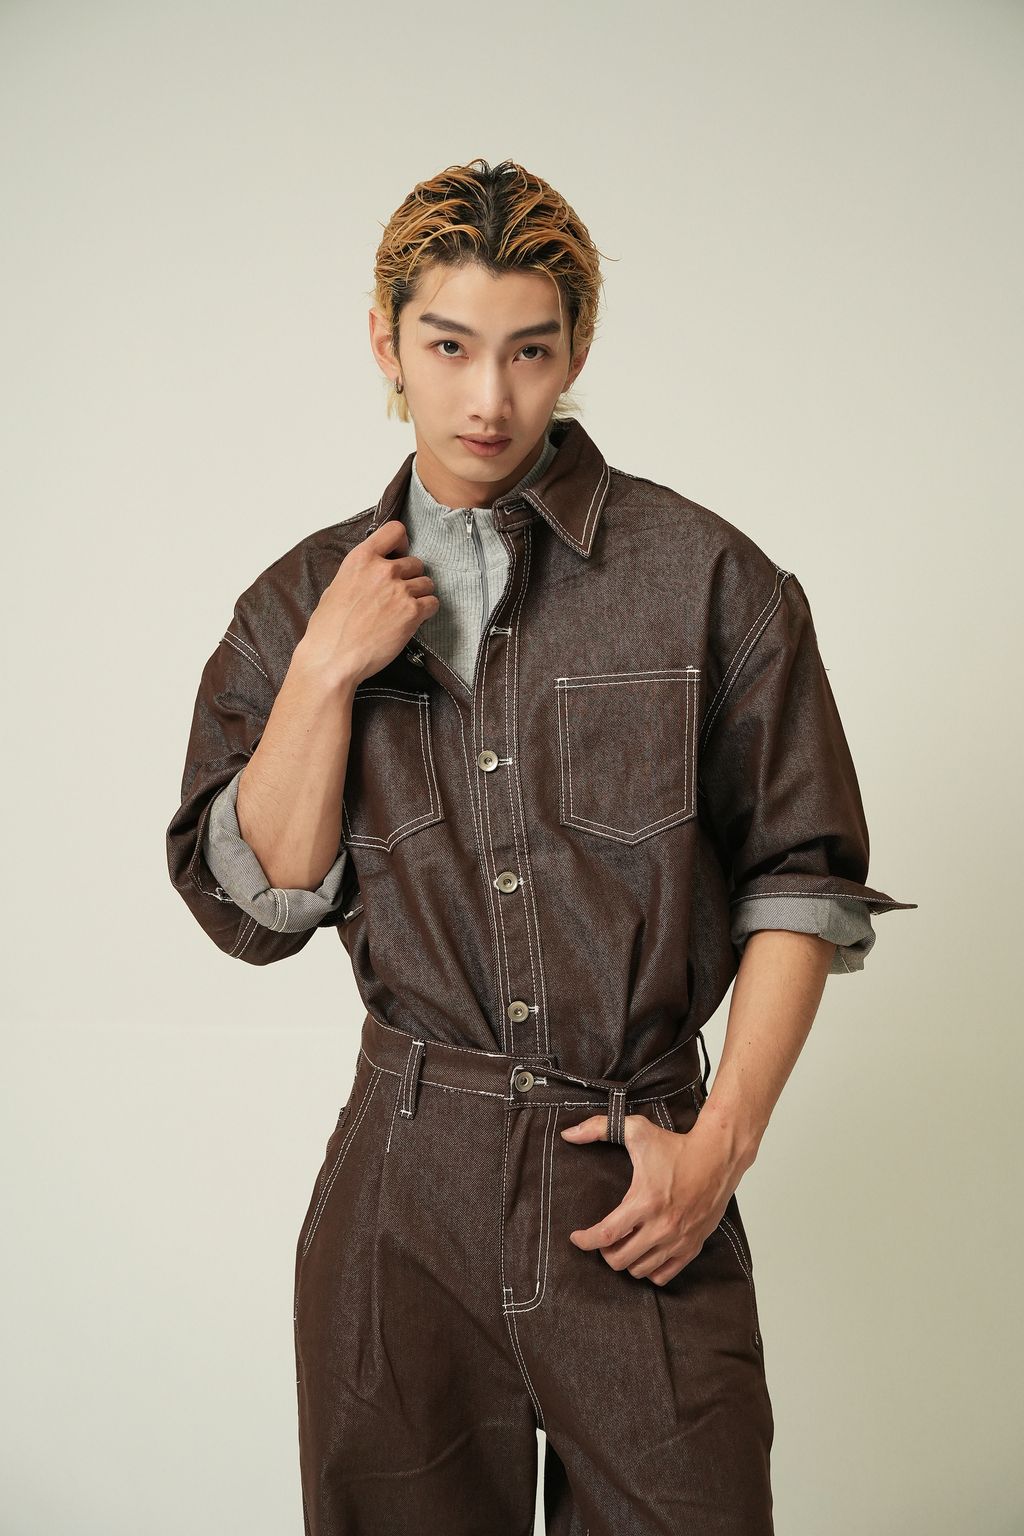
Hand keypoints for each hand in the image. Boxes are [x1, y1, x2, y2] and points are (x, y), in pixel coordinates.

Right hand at [298, 519, 439, 688]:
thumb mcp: (335, 588)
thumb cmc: (328, 630)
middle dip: (410, 577)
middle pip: (415, 562)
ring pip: (427, 583)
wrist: (333, 658)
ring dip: (420, 595)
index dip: (401, 543)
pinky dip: (427, 611)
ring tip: (404, 610)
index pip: (395, 531)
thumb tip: (370, 577)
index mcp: (361, 559)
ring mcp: (400, 590)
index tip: (399, 555)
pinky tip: (412, 620)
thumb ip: (358, 576)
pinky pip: (433, 603)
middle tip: (399, 595)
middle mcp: (383, 570)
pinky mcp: (412, 612)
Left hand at [560, 1109, 743, 1285]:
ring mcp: (678, 1240)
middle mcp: (661, 1226)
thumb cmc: (677, 1146)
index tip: (576, 1237)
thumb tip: (569, 1134)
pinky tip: (644, 1253)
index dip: (585, 1241)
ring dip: (626, 1260)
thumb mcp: (636, 1130)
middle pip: (619, 1260)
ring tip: (623, 1244)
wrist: (718, 1157)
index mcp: (644, 1201)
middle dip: (604, 1251)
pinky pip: (663, 1275)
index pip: (606, 1235)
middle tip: (603, 1238)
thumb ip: (598, 1128)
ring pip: (639, 1270)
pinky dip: (649, 1270)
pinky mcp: (692, 1247)